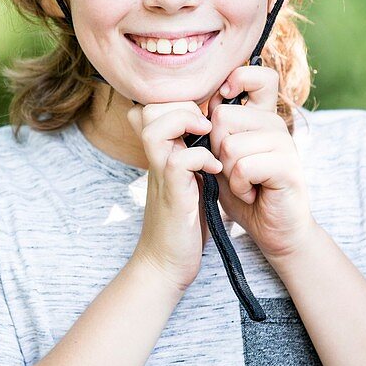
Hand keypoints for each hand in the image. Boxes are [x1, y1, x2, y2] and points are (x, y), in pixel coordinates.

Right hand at [127, 101, 221, 290]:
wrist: (166, 264)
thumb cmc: (183, 224)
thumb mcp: (191, 182)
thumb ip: (195, 160)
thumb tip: (217, 141)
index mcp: (162, 154)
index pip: (152, 108)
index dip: (176, 102)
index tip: (205, 115)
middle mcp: (156, 160)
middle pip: (147, 109)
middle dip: (179, 105)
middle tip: (205, 123)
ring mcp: (160, 176)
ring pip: (154, 128)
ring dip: (184, 123)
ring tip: (207, 135)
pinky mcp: (172, 195)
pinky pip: (179, 161)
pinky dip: (201, 158)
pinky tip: (215, 169)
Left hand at [207, 66, 316, 259]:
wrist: (273, 230)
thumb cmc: (244, 192)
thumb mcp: (220, 158)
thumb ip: (210, 132)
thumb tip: (193, 105)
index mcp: (261, 117)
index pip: (257, 76)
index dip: (237, 80)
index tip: (225, 99)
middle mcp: (275, 124)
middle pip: (222, 117)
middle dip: (216, 150)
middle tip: (235, 169)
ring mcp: (284, 144)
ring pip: (230, 145)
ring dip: (228, 174)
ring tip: (245, 184)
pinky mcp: (288, 167)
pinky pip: (244, 167)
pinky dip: (239, 187)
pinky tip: (252, 194)